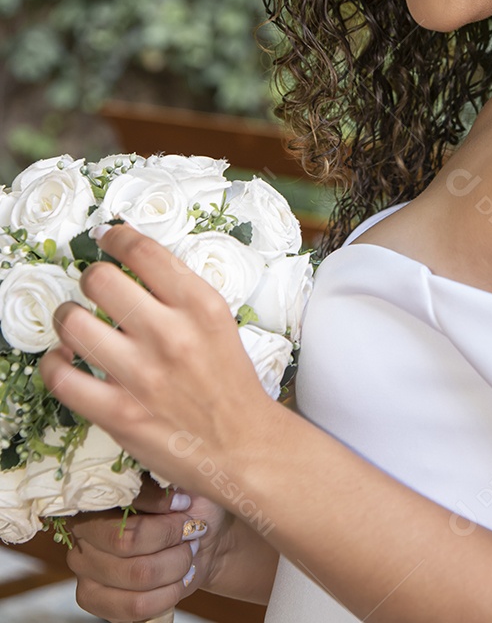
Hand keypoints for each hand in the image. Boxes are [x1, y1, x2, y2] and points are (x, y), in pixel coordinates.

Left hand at [39, 223, 280, 494]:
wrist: (244, 446)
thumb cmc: (229, 383)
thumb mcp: (218, 322)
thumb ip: (179, 294)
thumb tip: (132, 263)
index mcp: (200, 305)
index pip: (143, 251)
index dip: (115, 237)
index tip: (107, 238)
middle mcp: (170, 334)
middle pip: (100, 280)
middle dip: (91, 278)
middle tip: (94, 289)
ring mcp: (142, 375)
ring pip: (73, 323)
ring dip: (67, 317)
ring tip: (74, 322)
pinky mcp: (119, 414)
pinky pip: (61, 378)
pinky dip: (53, 364)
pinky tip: (64, 360)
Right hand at [66, 477, 231, 622]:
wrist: (198, 539)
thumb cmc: (189, 505)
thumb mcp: (183, 479)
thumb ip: (169, 479)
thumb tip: (169, 487)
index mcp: (101, 491)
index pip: (125, 500)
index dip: (161, 504)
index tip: (185, 505)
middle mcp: (83, 528)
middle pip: (128, 542)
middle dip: (172, 539)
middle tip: (191, 531)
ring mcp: (83, 566)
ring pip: (137, 575)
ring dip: (175, 566)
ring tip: (187, 555)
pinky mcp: (92, 598)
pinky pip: (134, 607)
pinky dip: (167, 594)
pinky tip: (177, 580)